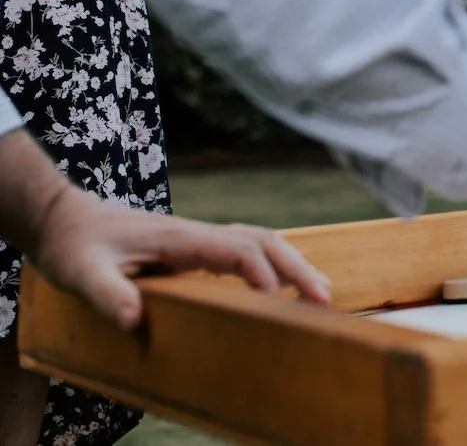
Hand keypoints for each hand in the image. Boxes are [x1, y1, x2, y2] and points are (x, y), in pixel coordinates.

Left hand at [29, 188, 330, 330]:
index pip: (235, 250)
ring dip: (294, 263)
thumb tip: (135, 321)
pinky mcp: (197, 247)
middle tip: (325, 299)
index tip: (276, 301)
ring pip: (261, 242)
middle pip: (263, 241)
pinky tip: (284, 285)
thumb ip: (107, 294)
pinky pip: (248, 251)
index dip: (259, 273)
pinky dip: (275, 264)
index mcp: (179, 236)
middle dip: (297, 267)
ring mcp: (200, 238)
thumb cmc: (74, 246)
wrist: (67, 219)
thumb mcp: (81, 272)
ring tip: (321, 293)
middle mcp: (198, 233)